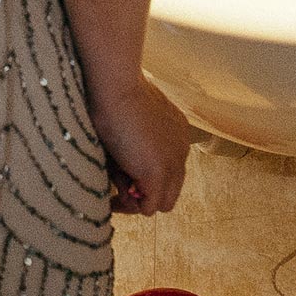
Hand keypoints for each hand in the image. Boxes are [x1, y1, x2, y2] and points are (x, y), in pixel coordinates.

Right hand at [96, 78, 191, 217]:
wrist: (116, 87)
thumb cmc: (115, 92)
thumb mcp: (132, 116)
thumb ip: (136, 138)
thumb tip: (125, 161)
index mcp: (177, 132)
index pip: (170, 167)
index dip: (148, 176)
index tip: (126, 175)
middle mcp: (181, 149)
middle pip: (172, 189)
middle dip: (147, 194)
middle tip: (120, 192)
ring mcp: (171, 164)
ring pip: (162, 203)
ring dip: (137, 202)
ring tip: (115, 193)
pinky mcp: (156, 175)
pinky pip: (148, 208)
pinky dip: (130, 206)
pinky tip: (114, 197)